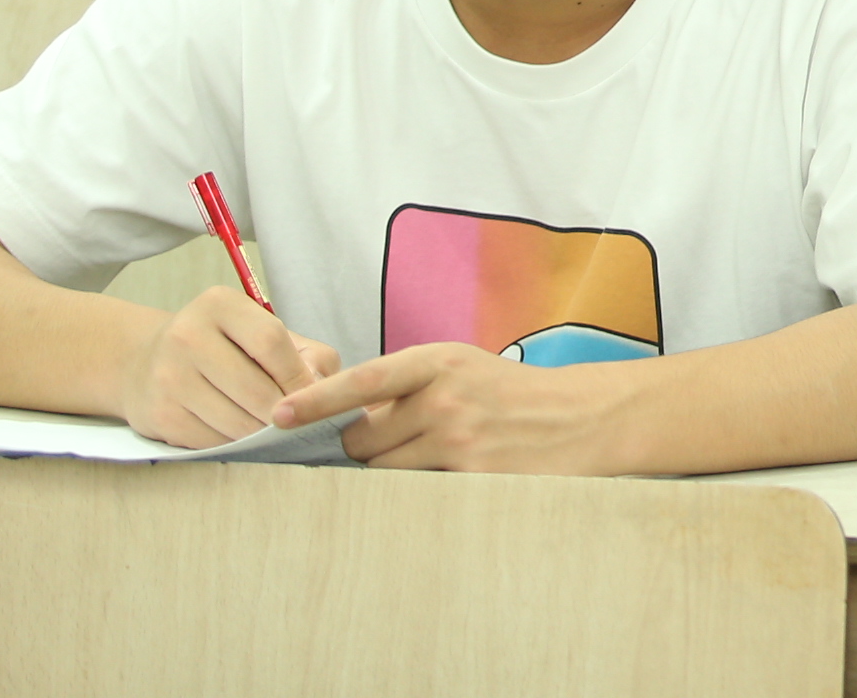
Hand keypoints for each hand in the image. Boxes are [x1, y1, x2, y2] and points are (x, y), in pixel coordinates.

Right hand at [117, 285, 340, 447]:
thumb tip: (324, 391)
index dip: (296, 376)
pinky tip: (239, 436)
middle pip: (253, 388)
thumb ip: (304, 353)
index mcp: (219, 304)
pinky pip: (210, 441)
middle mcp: (187, 335)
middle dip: (282, 414)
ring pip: (234, 421)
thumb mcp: (261, 331)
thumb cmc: (223, 347)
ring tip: (272, 433)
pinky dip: (233, 445)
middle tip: (297, 424)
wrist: (146, 363)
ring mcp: (168, 376)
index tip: (311, 397)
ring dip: (261, 435)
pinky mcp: (158, 414)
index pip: (270, 341)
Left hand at [274, 342, 619, 471]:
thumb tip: (343, 425)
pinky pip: (417, 495)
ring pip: (385, 473)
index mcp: (438, 361)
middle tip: (395, 448)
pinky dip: (419, 492)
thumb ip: (406, 388)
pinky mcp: (472, 479)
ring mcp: (459, 440)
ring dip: (390, 475)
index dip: (316, 400)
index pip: (363, 381)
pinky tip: (450, 478)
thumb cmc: (509, 393)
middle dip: (364, 451)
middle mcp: (444, 397)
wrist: (579, 418)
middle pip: (363, 442)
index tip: (277, 415)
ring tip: (430, 460)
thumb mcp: (460, 369)